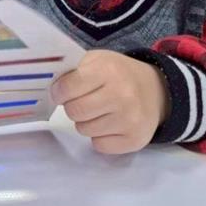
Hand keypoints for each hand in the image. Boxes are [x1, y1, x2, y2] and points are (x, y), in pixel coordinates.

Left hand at [52, 51, 169, 154]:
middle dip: (72, 107)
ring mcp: (130, 119)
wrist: (157, 90)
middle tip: (81, 101)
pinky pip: (99, 145)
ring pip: (84, 130)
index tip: (60, 92)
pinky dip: (99, 137)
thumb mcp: (98, 60)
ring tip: (99, 111)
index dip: (59, 91)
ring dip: (85, 122)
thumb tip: (48, 84)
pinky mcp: (134, 140)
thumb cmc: (119, 74)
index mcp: (109, 70)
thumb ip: (73, 69)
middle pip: (75, 111)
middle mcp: (122, 95)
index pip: (69, 87)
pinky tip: (110, 124)